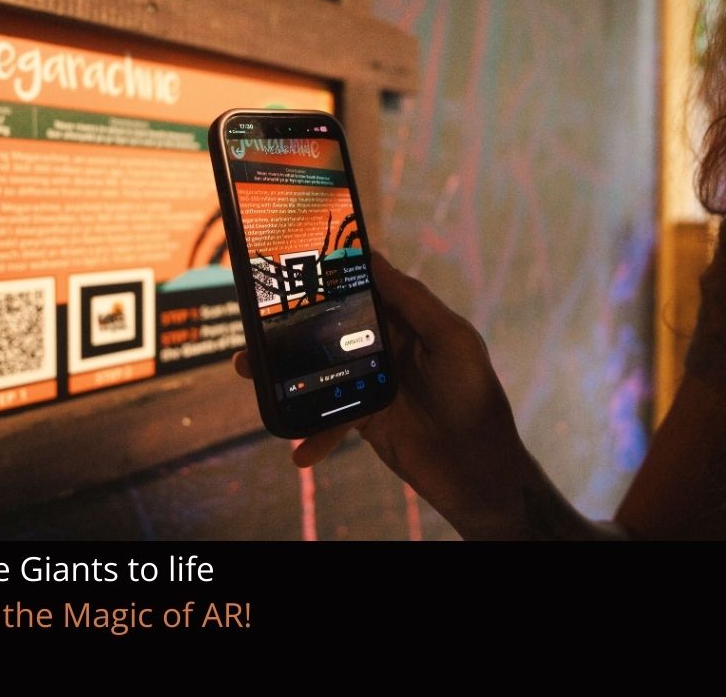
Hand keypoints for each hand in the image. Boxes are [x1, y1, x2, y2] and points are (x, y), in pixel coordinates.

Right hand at [233, 252, 529, 537]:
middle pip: (331, 327)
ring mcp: (370, 382)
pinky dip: (312, 434)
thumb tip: (373, 258)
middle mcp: (385, 347)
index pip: (364, 288)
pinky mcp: (362, 417)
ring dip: (283, 372)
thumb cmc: (473, 394)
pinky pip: (327, 419)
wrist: (476, 467)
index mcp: (406, 321)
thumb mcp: (451, 338)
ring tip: (249, 368)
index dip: (332, 274)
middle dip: (292, 323)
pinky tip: (298, 450)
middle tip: (256, 315)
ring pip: (318, 369)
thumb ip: (413, 300)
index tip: (296, 259)